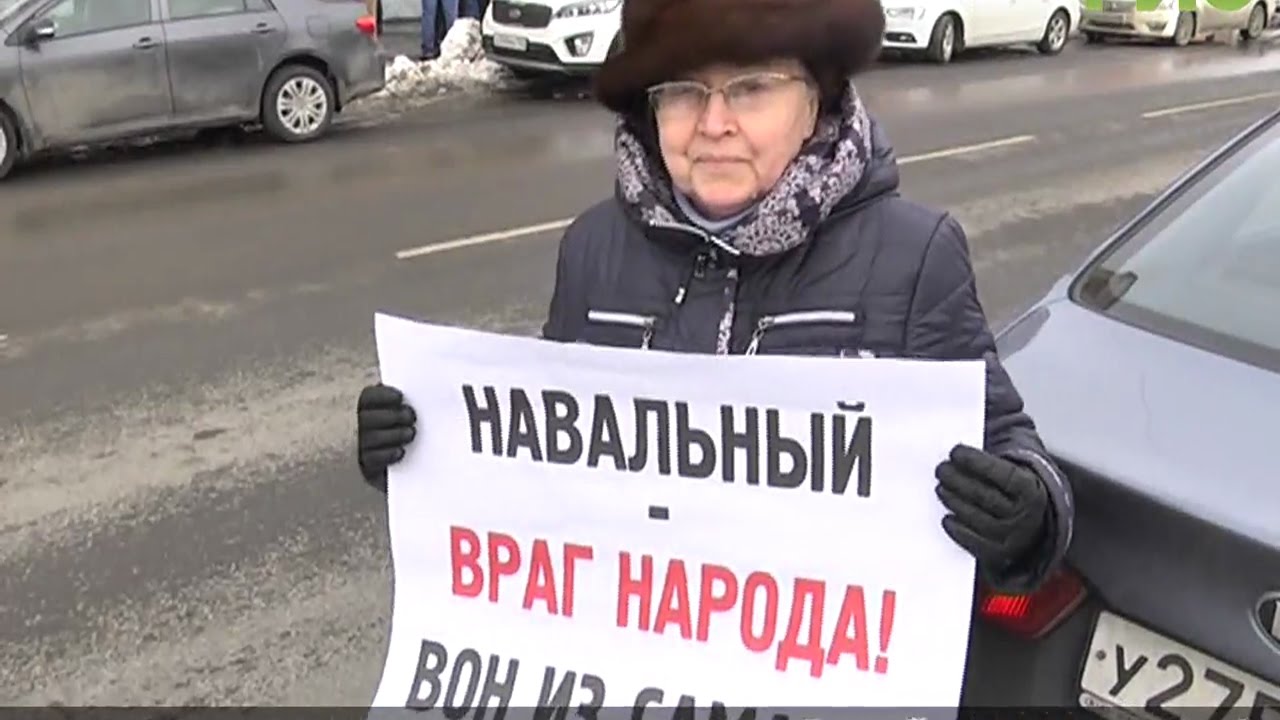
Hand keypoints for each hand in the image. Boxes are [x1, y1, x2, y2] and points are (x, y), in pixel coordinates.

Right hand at [357, 383, 416, 490]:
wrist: (421, 464)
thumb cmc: (420, 429)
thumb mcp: (419, 411)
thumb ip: (416, 399)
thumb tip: (427, 385)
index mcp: (369, 407)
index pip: (368, 397)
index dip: (382, 395)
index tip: (400, 397)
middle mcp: (360, 426)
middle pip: (367, 417)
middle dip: (391, 416)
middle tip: (411, 417)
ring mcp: (362, 447)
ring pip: (370, 438)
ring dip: (393, 434)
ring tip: (410, 433)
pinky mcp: (368, 467)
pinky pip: (373, 459)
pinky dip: (388, 454)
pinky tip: (401, 451)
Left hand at [934, 444, 1049, 572]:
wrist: (1028, 524)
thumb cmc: (1010, 491)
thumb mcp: (1011, 471)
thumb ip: (989, 461)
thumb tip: (959, 450)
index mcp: (1031, 491)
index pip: (1004, 474)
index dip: (977, 461)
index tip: (956, 452)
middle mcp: (1025, 516)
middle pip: (987, 496)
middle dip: (959, 480)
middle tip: (941, 469)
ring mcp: (1012, 537)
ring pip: (978, 518)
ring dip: (955, 502)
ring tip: (941, 488)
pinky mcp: (998, 553)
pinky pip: (974, 542)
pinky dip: (957, 530)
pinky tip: (946, 517)